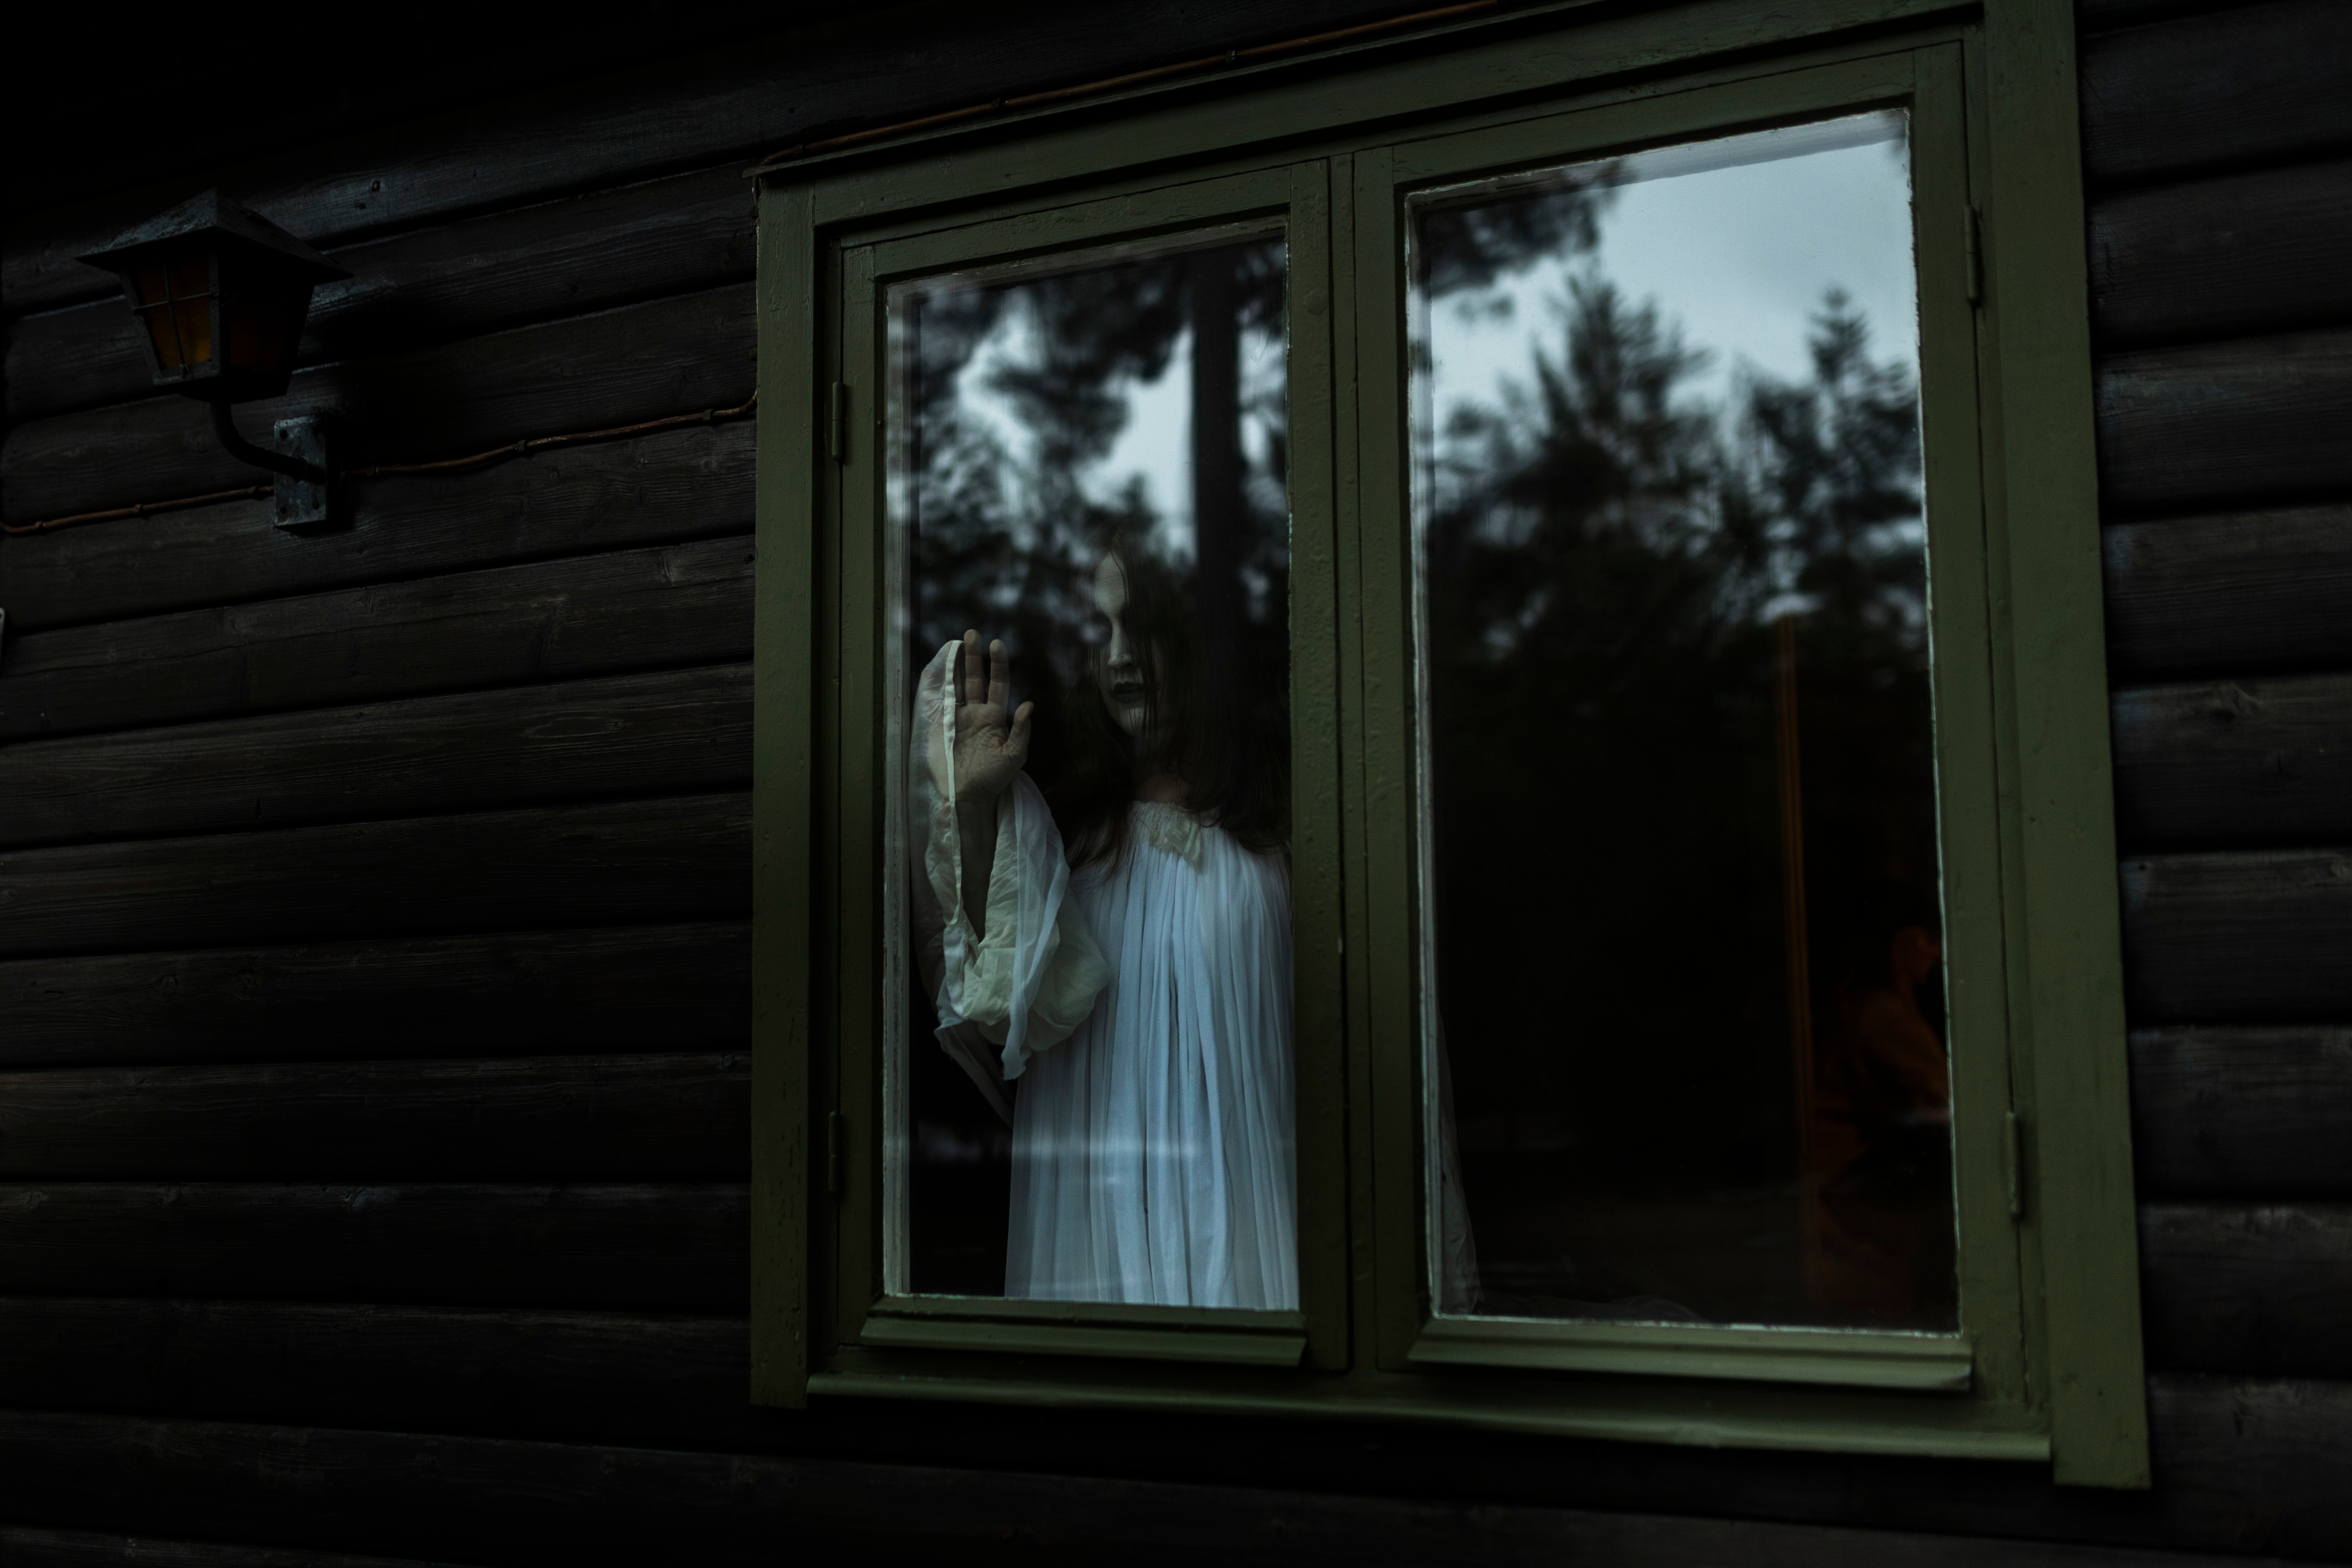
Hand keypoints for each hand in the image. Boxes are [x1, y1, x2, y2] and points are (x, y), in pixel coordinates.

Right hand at [951, 630, 1032, 804]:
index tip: (996, 643)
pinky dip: (939, 685)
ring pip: (957, 685)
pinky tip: (937, 670)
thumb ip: (1021, 731)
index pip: (998, 684)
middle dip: (974, 656)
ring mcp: (958, 719)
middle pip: (975, 679)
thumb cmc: (995, 778)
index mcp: (995, 717)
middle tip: (971, 633)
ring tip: (953, 644)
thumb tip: (1028, 705)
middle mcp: (977, 713)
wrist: (970, 795)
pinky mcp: (942, 727)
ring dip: (955, 665)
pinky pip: (940, 702)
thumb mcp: (1014, 756)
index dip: (998, 664)